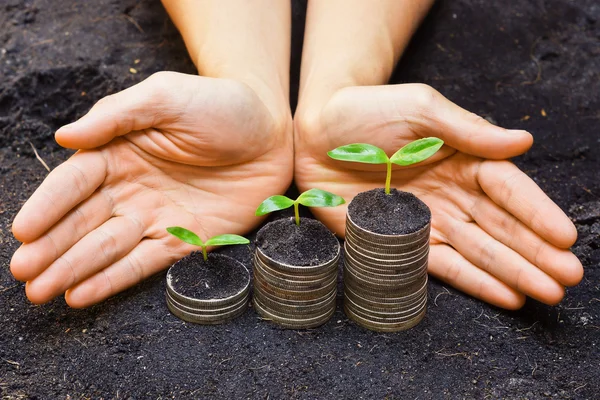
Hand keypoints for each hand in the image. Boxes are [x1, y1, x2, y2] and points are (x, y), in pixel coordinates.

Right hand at [11, 72, 292, 307]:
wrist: (271, 130)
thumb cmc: (219, 104)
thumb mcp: (166, 96)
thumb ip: (116, 116)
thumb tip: (63, 136)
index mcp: (118, 152)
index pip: (73, 183)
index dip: (47, 206)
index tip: (23, 231)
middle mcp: (130, 188)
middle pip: (82, 221)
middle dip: (51, 247)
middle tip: (22, 272)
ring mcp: (156, 216)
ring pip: (107, 248)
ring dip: (73, 269)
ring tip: (41, 291)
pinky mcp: (186, 239)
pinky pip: (145, 263)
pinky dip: (114, 279)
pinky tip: (82, 294)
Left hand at [294, 83, 581, 308]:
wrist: (315, 131)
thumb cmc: (368, 110)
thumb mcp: (421, 109)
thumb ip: (469, 129)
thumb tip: (524, 141)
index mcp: (463, 159)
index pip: (508, 189)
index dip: (536, 212)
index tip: (565, 235)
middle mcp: (452, 194)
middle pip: (501, 227)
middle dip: (536, 252)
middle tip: (569, 276)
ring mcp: (427, 220)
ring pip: (478, 251)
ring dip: (513, 272)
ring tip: (548, 293)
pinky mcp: (399, 241)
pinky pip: (440, 265)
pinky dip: (472, 281)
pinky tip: (505, 295)